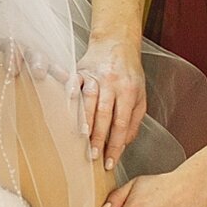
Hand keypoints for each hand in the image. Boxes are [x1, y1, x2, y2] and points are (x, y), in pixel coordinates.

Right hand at [76, 34, 147, 170]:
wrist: (117, 43)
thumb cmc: (129, 74)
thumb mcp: (140, 96)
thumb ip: (134, 120)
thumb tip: (124, 144)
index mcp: (129, 91)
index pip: (122, 124)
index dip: (115, 145)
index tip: (109, 162)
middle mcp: (112, 83)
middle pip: (104, 114)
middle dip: (98, 137)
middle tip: (92, 156)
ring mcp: (95, 75)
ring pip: (88, 100)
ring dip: (84, 121)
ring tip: (81, 139)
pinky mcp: (80, 70)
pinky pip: (74, 83)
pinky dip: (70, 95)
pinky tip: (66, 110)